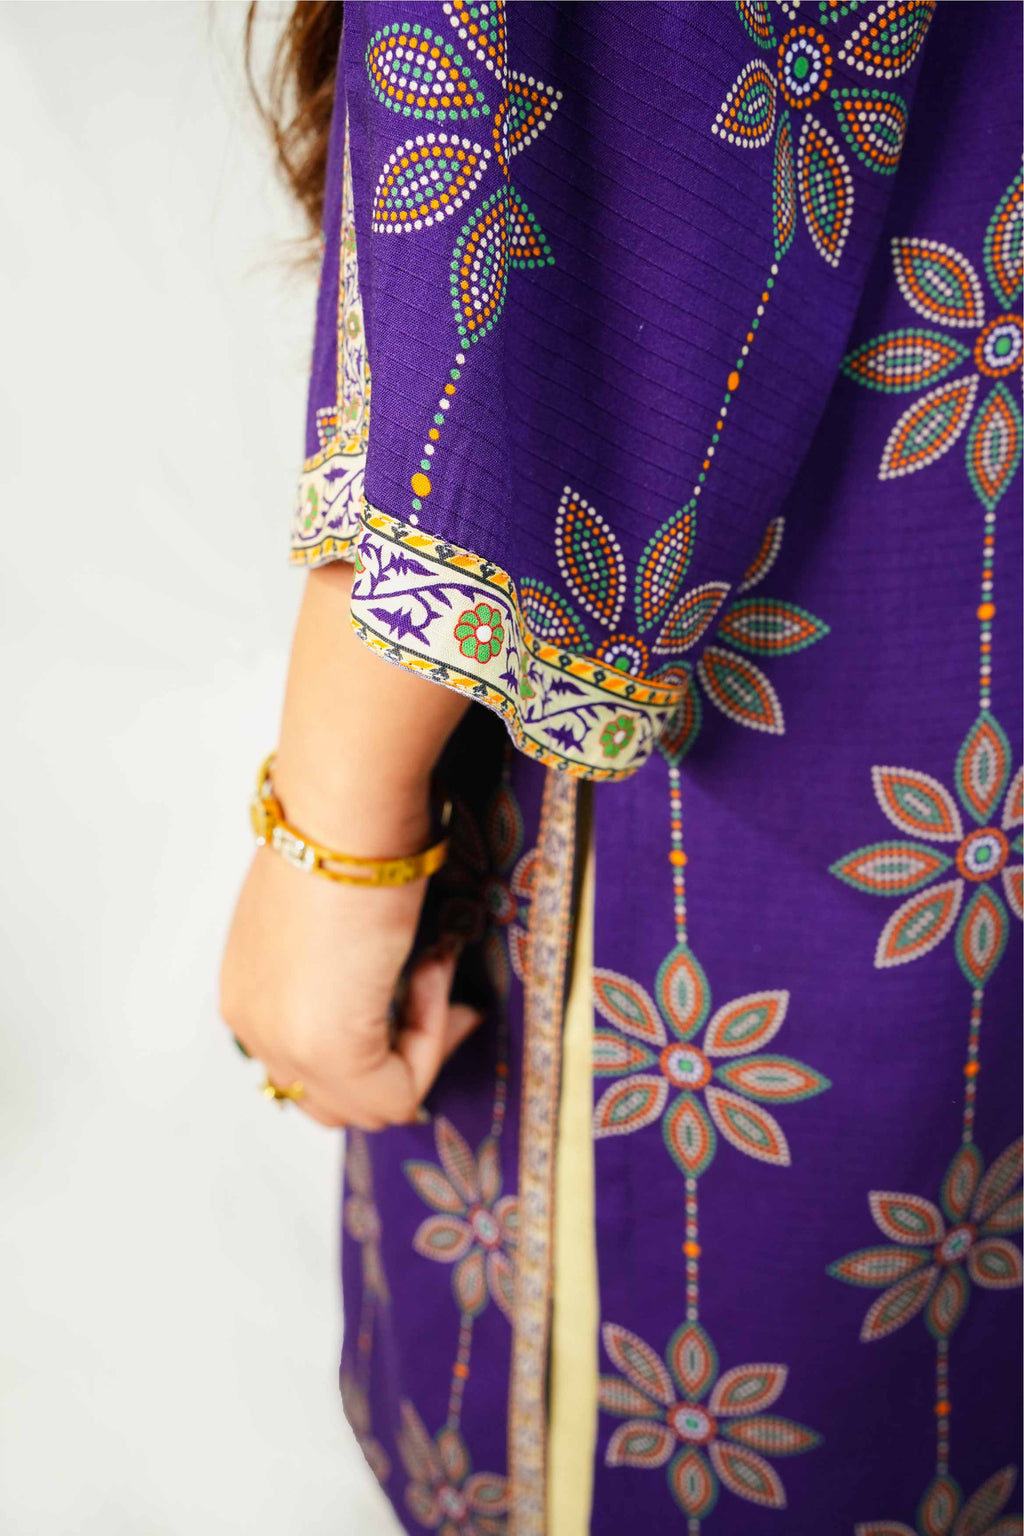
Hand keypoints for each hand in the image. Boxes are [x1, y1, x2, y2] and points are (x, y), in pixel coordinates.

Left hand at [219, 561, 479, 1129]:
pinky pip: (399, 1092)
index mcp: (246, 993)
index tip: (427, 981)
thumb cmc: (343, 836)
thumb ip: (339, 966)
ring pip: (369, 1105)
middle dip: (398, 1058)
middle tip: (445, 995)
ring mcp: (284, 1045)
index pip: (307, 1068)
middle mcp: (253, 1027)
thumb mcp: (327, 917)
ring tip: (436, 967)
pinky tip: (433, 965)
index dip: (378, 1039)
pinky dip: (433, 1037)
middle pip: (333, 1101)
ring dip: (421, 1045)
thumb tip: (390, 981)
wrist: (344, 810)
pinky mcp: (328, 1049)